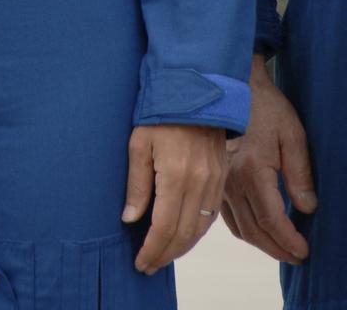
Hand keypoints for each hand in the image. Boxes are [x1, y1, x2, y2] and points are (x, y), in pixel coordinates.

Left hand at [122, 123, 226, 273]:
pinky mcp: (222, 176)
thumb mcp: (139, 143)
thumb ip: (137, 184)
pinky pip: (211, 214)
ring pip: (200, 228)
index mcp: (177, 176)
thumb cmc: (161, 112)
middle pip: (184, 234)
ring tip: (163, 255)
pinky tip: (184, 235)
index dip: (152, 250)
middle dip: (165, 254)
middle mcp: (200, 183)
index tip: (140, 263)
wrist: (195, 88)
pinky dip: (197, 231)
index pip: (164, 227)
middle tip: (149, 265)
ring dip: (182, 246)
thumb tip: (131, 219)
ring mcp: (214, 180)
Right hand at [221, 54, 315, 263]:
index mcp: (252, 171)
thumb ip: (300, 175)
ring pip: (239, 227)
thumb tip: (306, 209)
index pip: (272, 220)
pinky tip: (257, 230)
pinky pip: (226, 216)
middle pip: (254, 231)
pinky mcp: (214, 179)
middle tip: (296, 256)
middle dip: (277, 250)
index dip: (290, 241)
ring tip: (281, 249)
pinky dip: (244, 230)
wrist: (232, 86)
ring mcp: (219, 182)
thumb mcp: (292, 135)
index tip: (304, 251)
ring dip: (261, 244)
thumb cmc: (264, 107)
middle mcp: (231, 181)